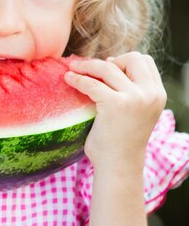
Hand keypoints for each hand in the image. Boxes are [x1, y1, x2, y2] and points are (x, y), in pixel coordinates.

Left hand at [64, 52, 166, 174]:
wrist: (119, 167)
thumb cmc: (122, 140)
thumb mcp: (136, 110)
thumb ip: (131, 89)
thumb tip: (110, 62)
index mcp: (157, 94)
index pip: (145, 62)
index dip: (125, 61)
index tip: (109, 68)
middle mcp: (150, 94)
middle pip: (131, 58)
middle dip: (111, 61)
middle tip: (91, 70)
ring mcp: (134, 98)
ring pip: (108, 67)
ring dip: (87, 66)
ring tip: (73, 69)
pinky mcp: (115, 104)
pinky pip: (92, 83)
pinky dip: (77, 79)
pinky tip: (68, 79)